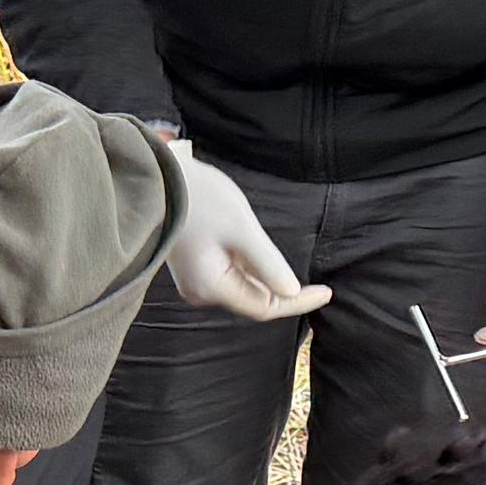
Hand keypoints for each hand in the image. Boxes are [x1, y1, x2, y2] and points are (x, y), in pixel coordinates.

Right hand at [160, 137, 329, 323]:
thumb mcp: (242, 229)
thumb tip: (291, 291)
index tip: (328, 292)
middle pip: (254, 300)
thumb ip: (267, 263)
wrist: (157, 177)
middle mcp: (201, 291)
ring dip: (269, 279)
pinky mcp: (195, 266)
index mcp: (211, 287)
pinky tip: (262, 253)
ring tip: (290, 266)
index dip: (298, 302)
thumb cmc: (199, 199)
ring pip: (244, 287)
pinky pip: (232, 274)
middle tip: (320, 285)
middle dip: (285, 292)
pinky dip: (253, 269)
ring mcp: (196, 280)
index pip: (265, 306)